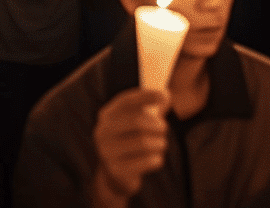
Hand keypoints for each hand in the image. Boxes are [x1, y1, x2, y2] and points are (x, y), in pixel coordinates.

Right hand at [92, 88, 170, 203]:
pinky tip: (156, 158)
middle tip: (164, 128)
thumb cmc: (131, 139)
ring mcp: (107, 151)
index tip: (166, 96)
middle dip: (157, 124)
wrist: (117, 173)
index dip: (147, 96)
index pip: (127, 101)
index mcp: (107, 115)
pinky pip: (146, 161)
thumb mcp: (137, 121)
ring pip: (144, 142)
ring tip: (161, 144)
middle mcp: (103, 132)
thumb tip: (166, 97)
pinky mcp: (116, 170)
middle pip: (137, 121)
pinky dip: (157, 159)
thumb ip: (151, 108)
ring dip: (160, 142)